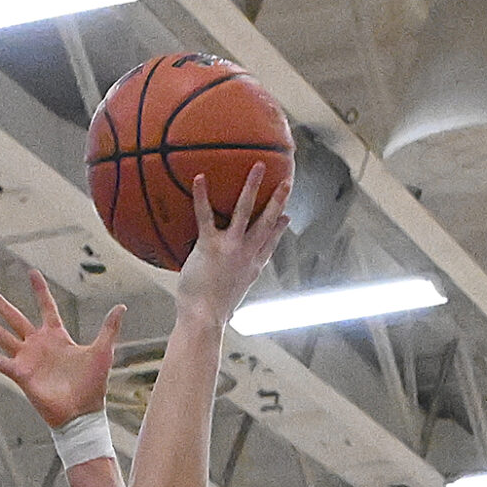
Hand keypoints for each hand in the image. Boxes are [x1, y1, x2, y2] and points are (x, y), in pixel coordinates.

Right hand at [0, 269, 125, 428]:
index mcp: (56, 336)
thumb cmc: (93, 385)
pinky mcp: (19, 374)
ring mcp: (27, 359)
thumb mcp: (103, 351)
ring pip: (1, 334)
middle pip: (15, 317)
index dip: (39, 290)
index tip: (30, 271)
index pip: (45, 306)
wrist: (81, 413)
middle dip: (0, 303)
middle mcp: (38, 345)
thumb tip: (122, 306)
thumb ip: (109, 328)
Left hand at [173, 163, 289, 325]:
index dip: (279, 229)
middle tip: (287, 182)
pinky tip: (199, 178)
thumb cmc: (210, 315)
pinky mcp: (211, 246)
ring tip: (259, 166)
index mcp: (252, 268)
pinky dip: (202, 196)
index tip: (286, 217)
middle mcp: (246, 254)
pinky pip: (206, 216)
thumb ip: (227, 290)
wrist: (204, 320)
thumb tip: (222, 305)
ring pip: (245, 211)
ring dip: (253, 187)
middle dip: (278, 201)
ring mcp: (231, 248)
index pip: (270, 244)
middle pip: (267, 222)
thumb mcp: (227, 302)